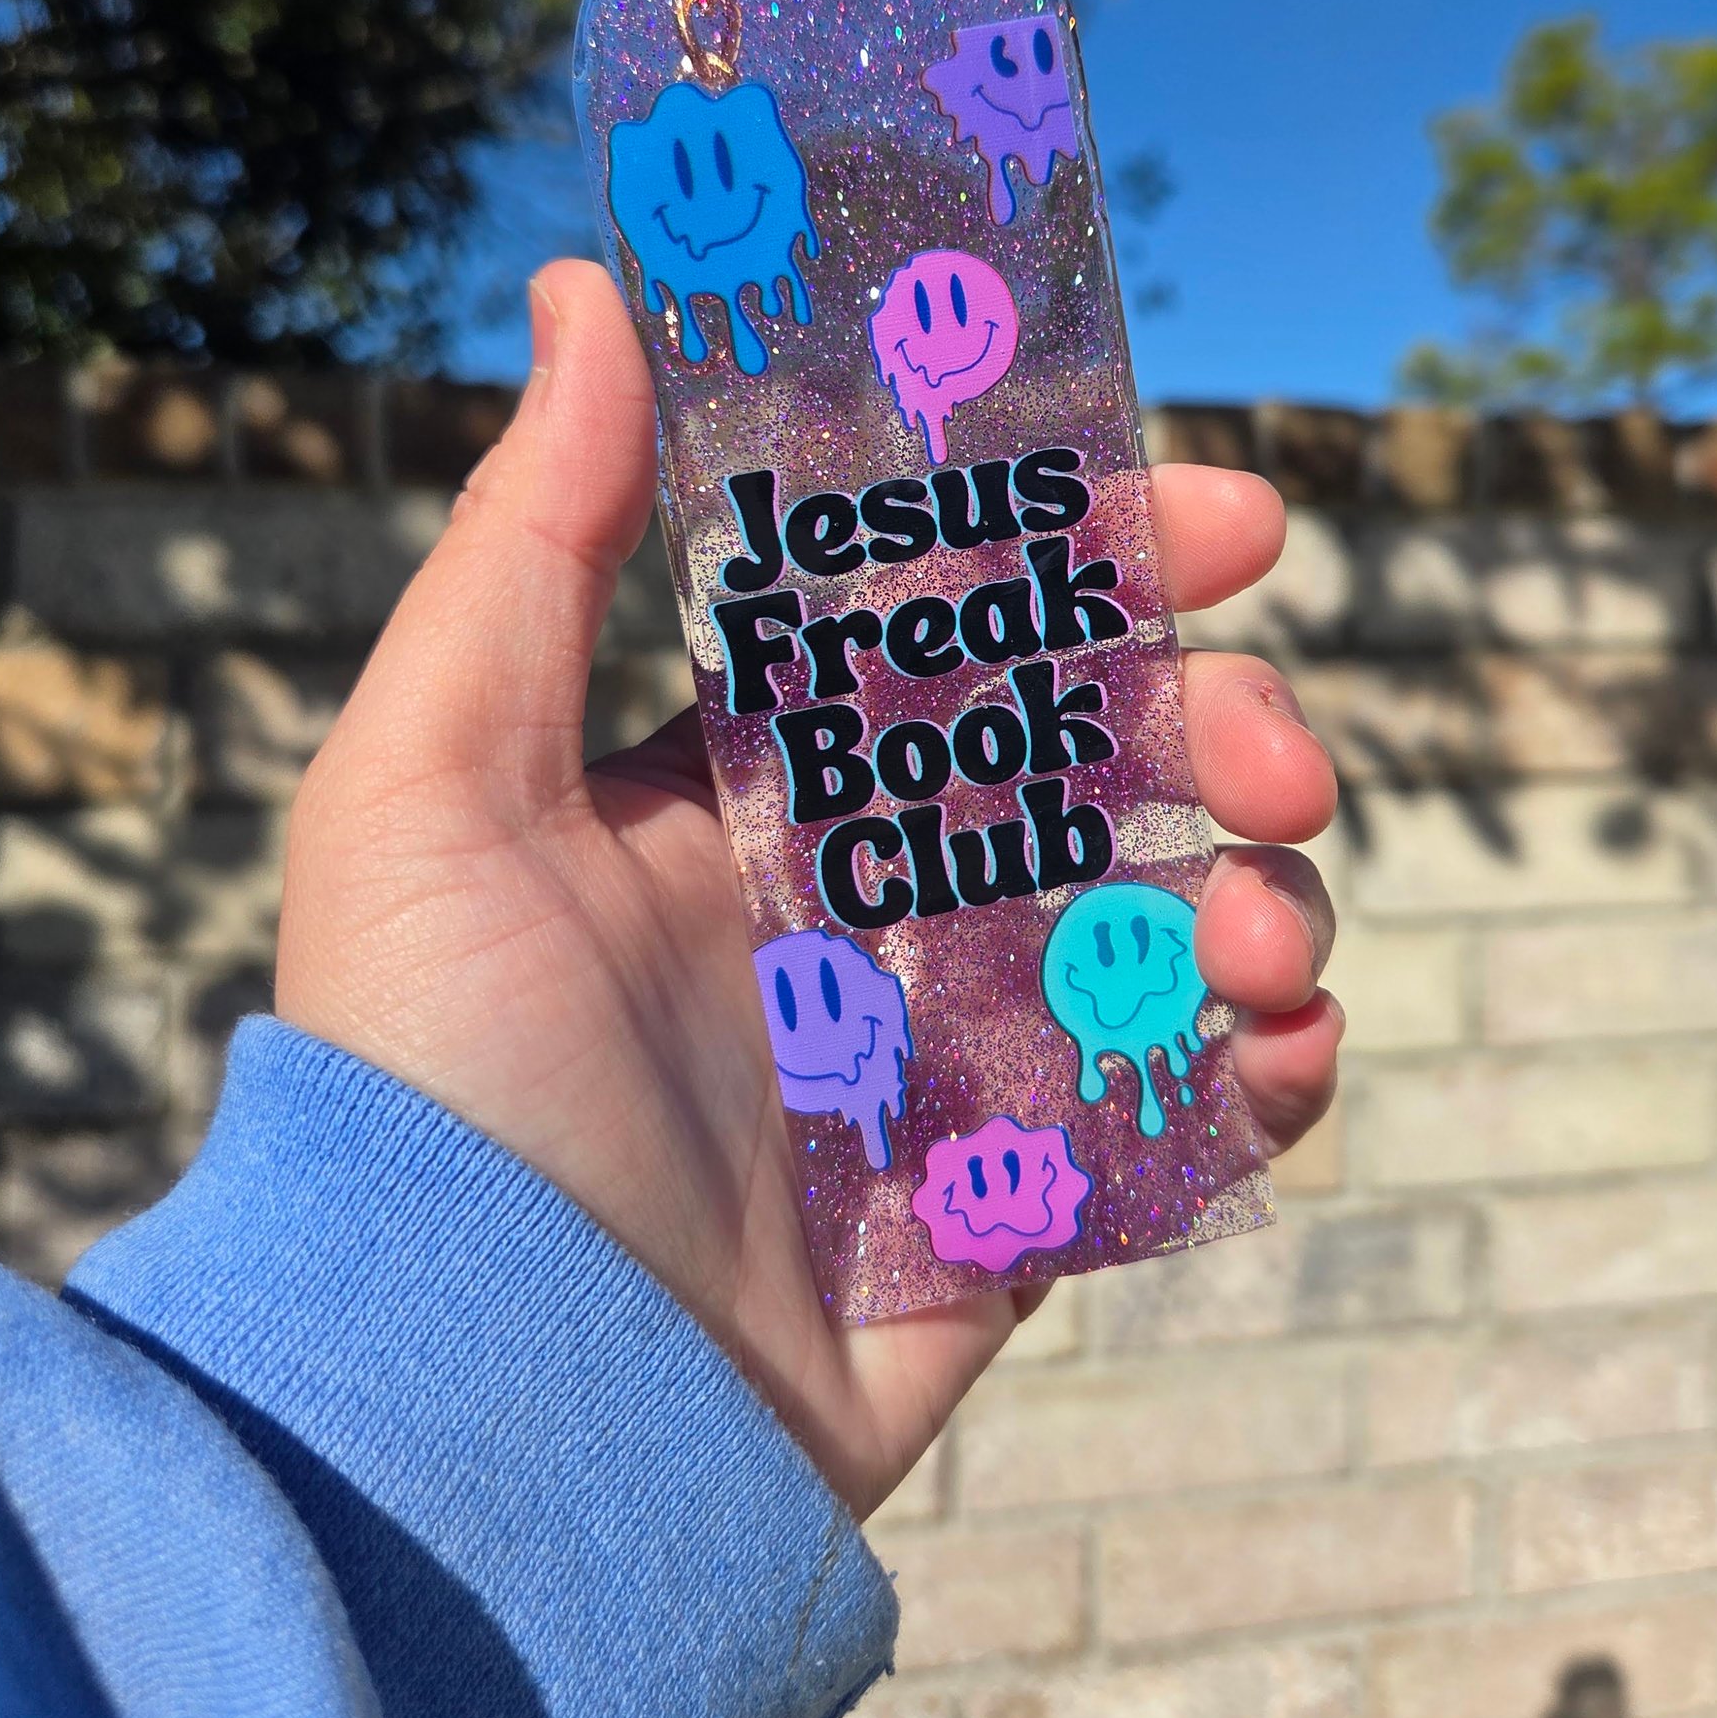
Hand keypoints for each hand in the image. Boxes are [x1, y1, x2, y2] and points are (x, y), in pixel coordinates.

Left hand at [276, 260, 1341, 1517]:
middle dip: (1218, 730)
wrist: (482, 1426)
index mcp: (749, 789)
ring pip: (1163, 930)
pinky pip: (1179, 1124)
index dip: (1099, 556)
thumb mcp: (434, 785)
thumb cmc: (435, 1085)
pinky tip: (1282, 1056)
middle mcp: (855, 909)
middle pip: (1096, 771)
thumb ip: (530, 541)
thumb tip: (585, 290)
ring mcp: (945, 1063)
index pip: (957, 626)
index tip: (1229, 518)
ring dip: (1258, 899)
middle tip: (1278, 756)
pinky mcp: (1008, 1217)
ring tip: (1265, 937)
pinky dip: (1263, 1078)